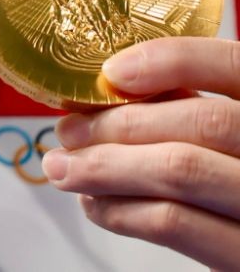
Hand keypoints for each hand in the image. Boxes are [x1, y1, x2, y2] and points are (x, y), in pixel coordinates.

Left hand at [44, 38, 239, 266]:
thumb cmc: (229, 181)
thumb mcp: (227, 140)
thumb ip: (194, 113)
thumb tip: (113, 90)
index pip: (233, 66)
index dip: (174, 60)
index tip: (112, 71)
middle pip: (204, 122)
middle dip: (121, 122)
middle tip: (70, 130)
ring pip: (181, 171)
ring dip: (105, 166)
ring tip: (63, 167)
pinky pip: (176, 225)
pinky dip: (120, 210)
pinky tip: (95, 204)